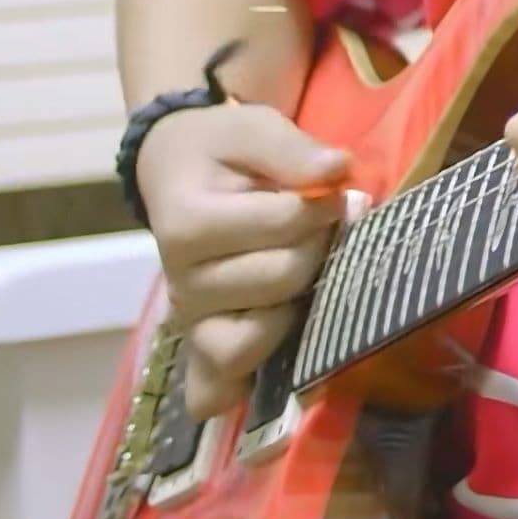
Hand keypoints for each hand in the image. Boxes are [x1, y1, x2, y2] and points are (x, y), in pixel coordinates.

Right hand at [131, 99, 348, 417]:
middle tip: (313, 231)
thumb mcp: (252, 128)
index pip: (283, 224)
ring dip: (294, 308)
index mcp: (185, 224)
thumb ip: (292, 148)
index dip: (323, 205)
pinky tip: (280, 368)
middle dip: (316, 249)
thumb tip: (336, 171)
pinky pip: (215, 390)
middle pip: (281, 280)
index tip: (328, 191)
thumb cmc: (223, 151)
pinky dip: (244, 388)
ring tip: (300, 276)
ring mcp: (191, 322)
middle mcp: (181, 283)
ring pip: (251, 342)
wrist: (182, 171)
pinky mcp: (202, 349)